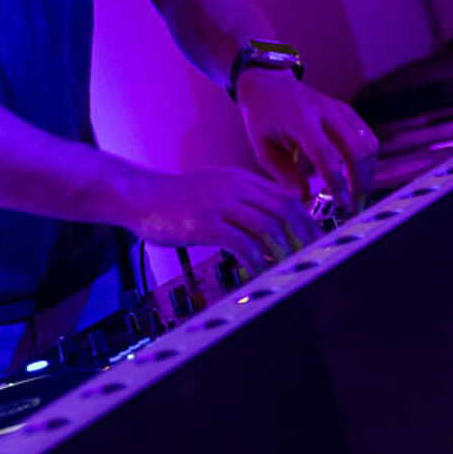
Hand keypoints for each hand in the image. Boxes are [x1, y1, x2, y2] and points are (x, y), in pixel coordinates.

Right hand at [115, 165, 318, 274]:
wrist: (138, 195)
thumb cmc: (173, 199)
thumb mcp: (213, 189)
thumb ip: (240, 201)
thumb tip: (268, 225)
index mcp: (240, 179)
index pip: (286, 197)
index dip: (306, 220)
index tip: (314, 240)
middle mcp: (234, 188)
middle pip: (284, 210)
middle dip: (303, 237)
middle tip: (310, 258)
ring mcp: (220, 204)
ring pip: (268, 226)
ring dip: (284, 251)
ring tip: (289, 269)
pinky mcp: (205, 223)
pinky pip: (241, 244)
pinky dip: (255, 261)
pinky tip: (258, 273)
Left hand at [234, 70, 379, 210]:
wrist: (268, 84)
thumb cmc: (263, 118)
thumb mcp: (264, 148)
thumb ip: (284, 175)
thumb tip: (306, 199)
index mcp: (299, 120)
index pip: (325, 154)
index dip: (337, 182)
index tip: (341, 204)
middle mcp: (324, 111)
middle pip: (357, 149)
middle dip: (361, 182)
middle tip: (355, 206)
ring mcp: (339, 109)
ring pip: (368, 143)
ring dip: (367, 172)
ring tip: (357, 194)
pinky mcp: (347, 111)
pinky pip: (368, 137)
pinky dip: (367, 160)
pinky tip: (357, 176)